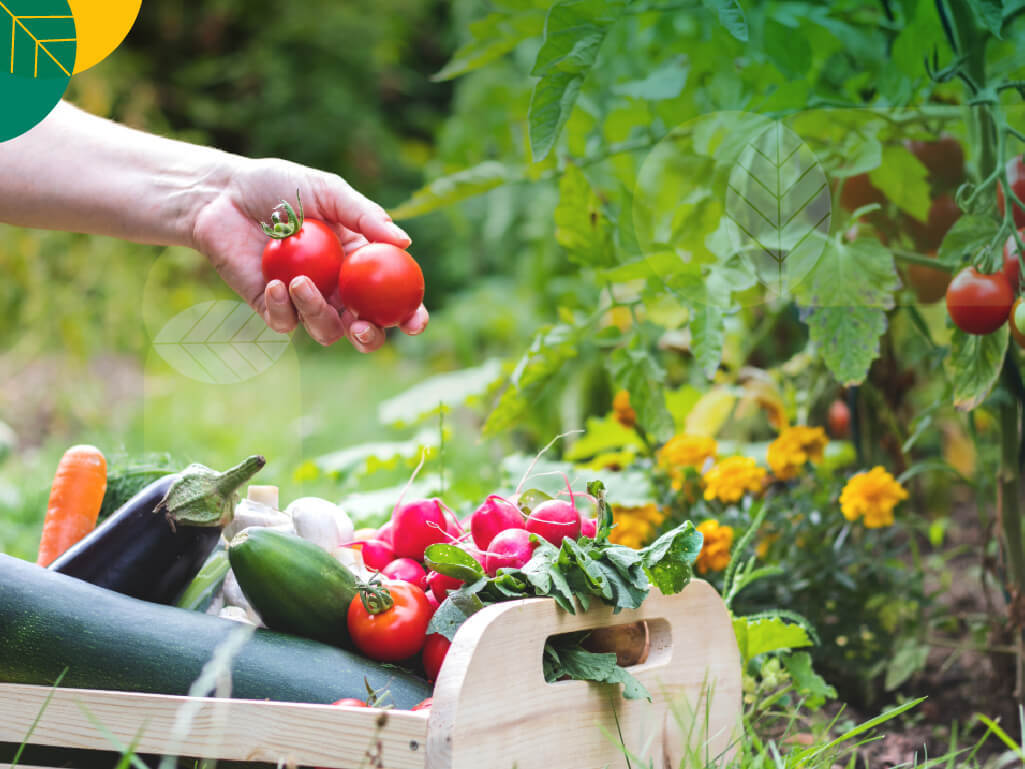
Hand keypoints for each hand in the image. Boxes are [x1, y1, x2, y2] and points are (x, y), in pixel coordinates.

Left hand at [190, 157, 427, 351]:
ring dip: (318, 314)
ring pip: (326, 331)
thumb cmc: (279, 186)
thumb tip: (406, 243)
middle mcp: (337, 289)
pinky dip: (284, 308)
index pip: (393, 297)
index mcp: (359, 264)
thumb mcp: (329, 191)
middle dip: (369, 338)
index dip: (410, 314)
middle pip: (364, 330)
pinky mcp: (271, 306)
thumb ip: (366, 216)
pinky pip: (286, 323)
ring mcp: (304, 301)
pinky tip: (277, 283)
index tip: (415, 322)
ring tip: (299, 282)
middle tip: (361, 327)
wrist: (223, 195)